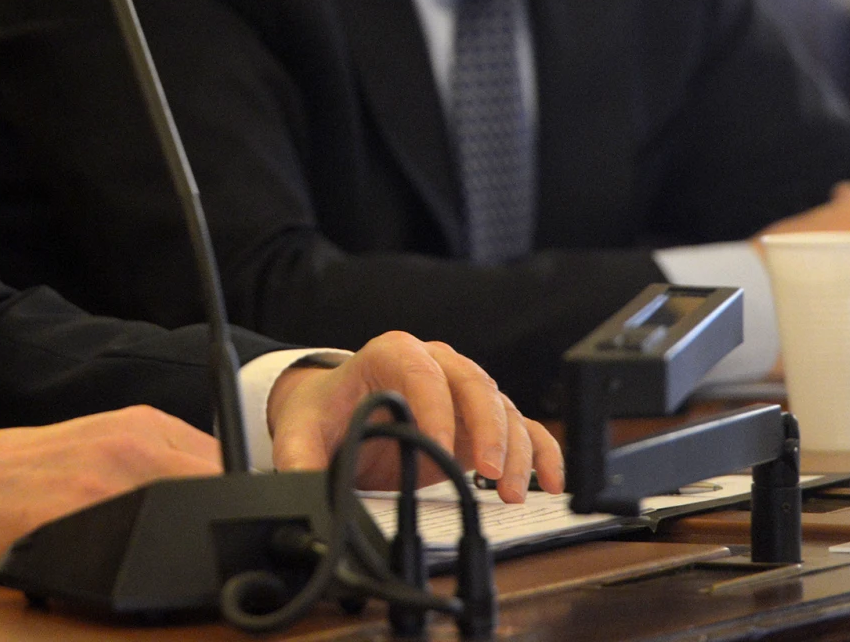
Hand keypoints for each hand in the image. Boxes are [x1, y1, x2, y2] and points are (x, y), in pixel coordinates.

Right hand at [0, 406, 220, 572]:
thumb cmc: (26, 469)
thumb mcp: (100, 438)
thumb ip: (157, 455)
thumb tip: (214, 489)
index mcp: (140, 425)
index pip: (226, 460)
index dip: (233, 499)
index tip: (228, 521)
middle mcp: (131, 448)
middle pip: (216, 489)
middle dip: (216, 524)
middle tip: (204, 549)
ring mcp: (108, 487)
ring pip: (186, 522)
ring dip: (187, 547)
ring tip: (162, 560)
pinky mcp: (80, 525)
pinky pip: (140, 554)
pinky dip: (149, 568)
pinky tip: (130, 569)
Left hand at [266, 332, 562, 504]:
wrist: (336, 411)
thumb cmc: (324, 414)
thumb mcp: (300, 432)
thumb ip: (299, 459)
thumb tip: (299, 486)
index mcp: (391, 354)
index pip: (422, 371)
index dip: (436, 408)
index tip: (440, 451)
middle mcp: (435, 363)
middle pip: (475, 384)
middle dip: (489, 430)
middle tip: (492, 476)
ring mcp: (462, 390)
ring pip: (503, 408)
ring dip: (517, 450)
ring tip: (513, 494)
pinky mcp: (480, 420)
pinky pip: (522, 427)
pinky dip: (541, 451)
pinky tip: (551, 483)